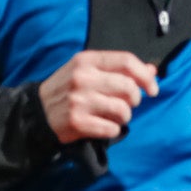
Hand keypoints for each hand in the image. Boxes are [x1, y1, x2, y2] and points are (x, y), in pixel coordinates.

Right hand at [40, 50, 157, 144]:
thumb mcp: (89, 71)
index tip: (152, 89)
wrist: (38, 111)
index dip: (145, 76)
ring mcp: (79, 100)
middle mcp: (83, 77)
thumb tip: (152, 70)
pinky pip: (111, 128)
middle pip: (128, 87)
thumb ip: (119, 69)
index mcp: (87, 60)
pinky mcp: (77, 121)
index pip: (126, 61)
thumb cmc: (68, 89)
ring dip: (124, 117)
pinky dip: (113, 130)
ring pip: (123, 109)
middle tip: (128, 104)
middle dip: (135, 99)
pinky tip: (104, 126)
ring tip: (115, 116)